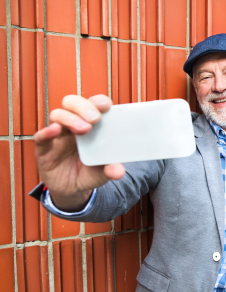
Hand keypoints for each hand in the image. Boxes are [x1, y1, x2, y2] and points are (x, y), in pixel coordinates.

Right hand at [33, 95, 124, 210]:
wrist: (72, 190)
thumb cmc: (90, 172)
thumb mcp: (103, 172)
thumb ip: (111, 169)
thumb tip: (118, 172)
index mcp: (92, 125)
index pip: (94, 105)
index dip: (99, 102)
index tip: (106, 106)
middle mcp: (73, 125)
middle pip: (73, 103)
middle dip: (83, 106)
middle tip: (95, 118)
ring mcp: (58, 135)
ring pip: (57, 115)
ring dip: (70, 118)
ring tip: (84, 129)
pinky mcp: (44, 148)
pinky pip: (41, 136)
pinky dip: (47, 132)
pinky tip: (55, 130)